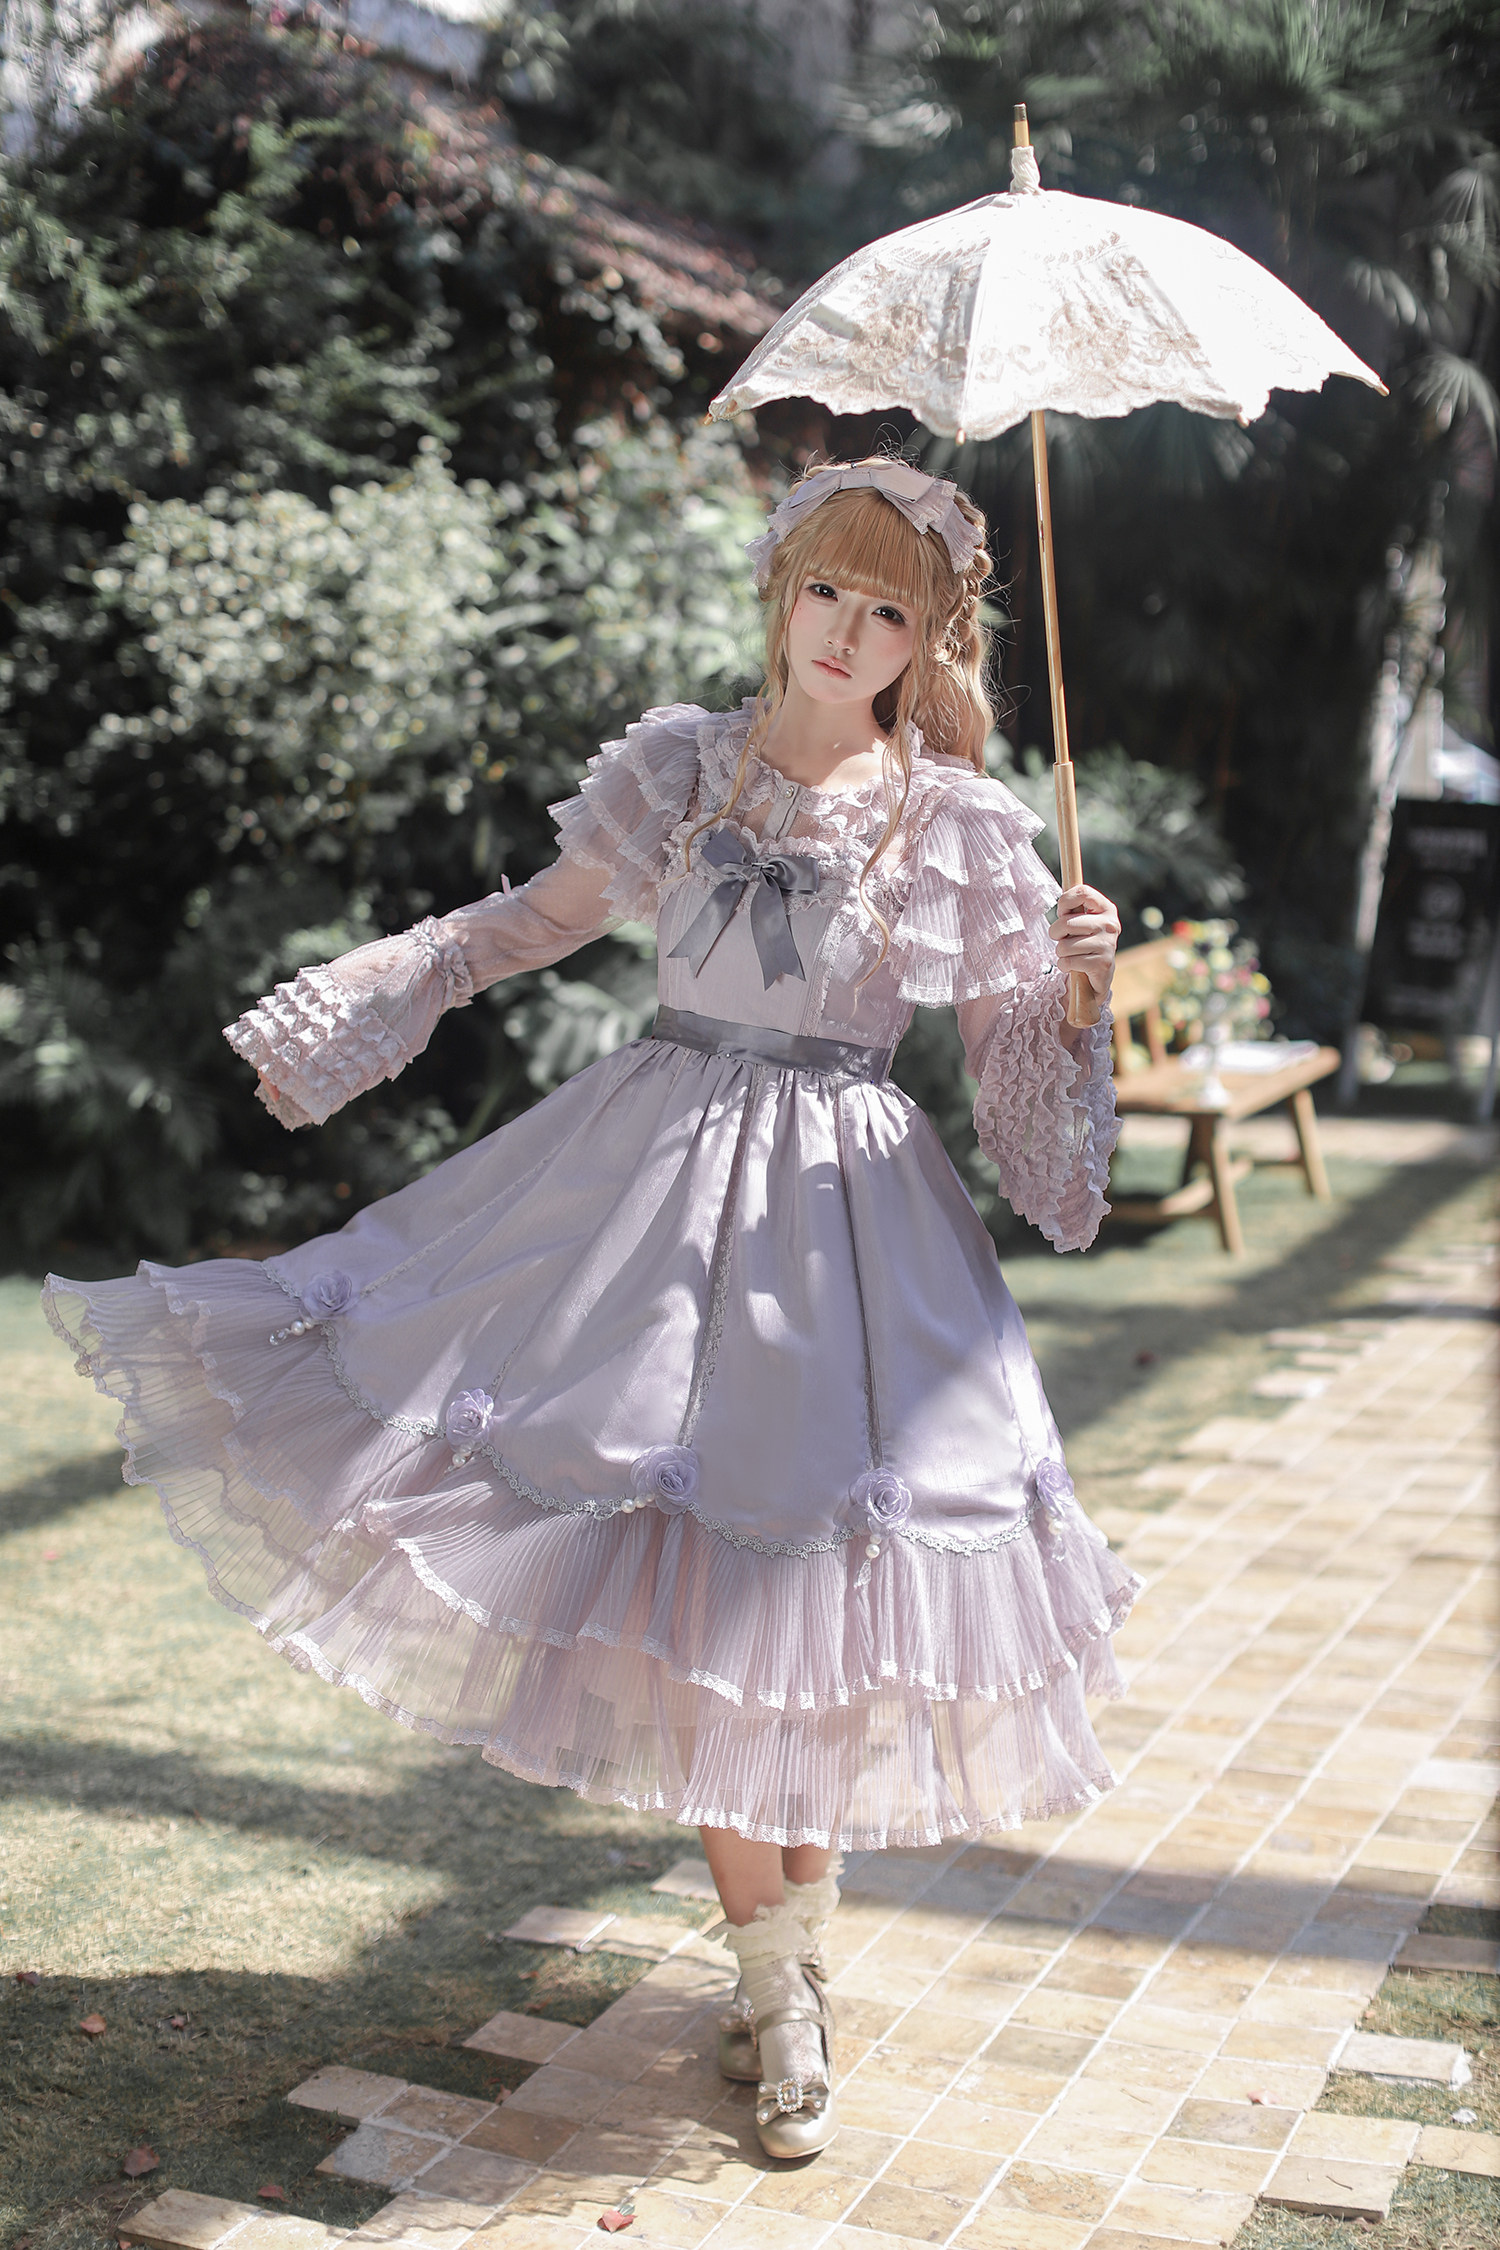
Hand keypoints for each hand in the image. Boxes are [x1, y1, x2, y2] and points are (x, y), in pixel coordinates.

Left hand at [1052, 884, 1119, 1000]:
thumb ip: (1073, 908)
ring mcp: (1108, 944)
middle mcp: (1110, 924)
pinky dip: (1064, 966)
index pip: (1083, 892)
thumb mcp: (1082, 920)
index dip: (1065, 902)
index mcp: (1106, 908)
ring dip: (1061, 952)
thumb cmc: (1085, 941)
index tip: (1062, 913)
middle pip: (1066, 923)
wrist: (1100, 973)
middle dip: (1055, 933)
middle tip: (1062, 938)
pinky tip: (1075, 965)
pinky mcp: (1102, 964)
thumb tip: (1063, 898)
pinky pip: (1068, 962)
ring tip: (1072, 953)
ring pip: (1064, 946)